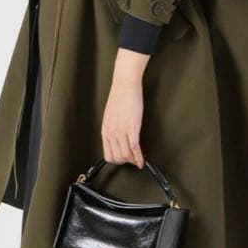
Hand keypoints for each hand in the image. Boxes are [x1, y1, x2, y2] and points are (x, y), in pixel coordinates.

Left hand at [101, 49, 148, 167]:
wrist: (125, 85)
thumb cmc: (119, 98)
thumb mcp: (110, 116)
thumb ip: (112, 129)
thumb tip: (116, 138)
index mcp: (105, 131)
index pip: (108, 155)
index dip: (117, 161)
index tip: (124, 160)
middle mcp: (112, 133)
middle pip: (118, 158)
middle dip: (126, 162)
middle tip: (133, 160)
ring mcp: (122, 131)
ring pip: (126, 155)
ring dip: (133, 160)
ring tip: (138, 160)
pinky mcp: (132, 127)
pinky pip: (135, 147)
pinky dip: (139, 157)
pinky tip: (142, 160)